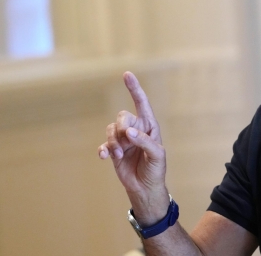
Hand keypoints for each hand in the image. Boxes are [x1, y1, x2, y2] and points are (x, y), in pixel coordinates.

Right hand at [98, 72, 168, 221]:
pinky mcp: (114, 150)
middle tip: (126, 143)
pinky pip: (104, 144)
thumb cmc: (156, 169)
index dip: (134, 89)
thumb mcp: (157, 155)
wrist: (145, 187)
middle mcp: (136, 129)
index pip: (142, 103)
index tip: (127, 74)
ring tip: (118, 156)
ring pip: (111, 130)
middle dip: (121, 129)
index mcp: (150, 126)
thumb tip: (128, 132)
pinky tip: (104, 157)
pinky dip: (103, 149)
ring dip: (113, 142)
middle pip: (122, 117)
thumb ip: (144, 141)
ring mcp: (124, 139)